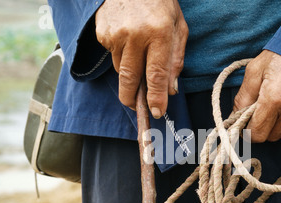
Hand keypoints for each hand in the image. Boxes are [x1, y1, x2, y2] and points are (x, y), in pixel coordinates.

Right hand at [95, 0, 187, 117]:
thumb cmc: (160, 2)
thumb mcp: (178, 27)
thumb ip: (176, 59)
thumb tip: (171, 89)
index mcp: (158, 32)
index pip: (156, 75)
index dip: (156, 98)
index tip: (157, 112)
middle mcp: (134, 35)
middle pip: (130, 80)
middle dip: (133, 99)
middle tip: (139, 106)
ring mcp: (115, 34)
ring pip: (120, 70)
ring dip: (130, 73)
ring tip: (139, 55)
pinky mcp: (102, 33)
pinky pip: (112, 56)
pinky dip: (121, 56)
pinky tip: (128, 40)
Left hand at [234, 50, 280, 142]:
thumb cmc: (280, 56)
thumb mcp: (254, 71)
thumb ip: (242, 98)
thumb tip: (233, 119)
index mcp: (274, 98)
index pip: (257, 134)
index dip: (249, 131)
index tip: (248, 124)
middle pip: (271, 136)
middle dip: (264, 126)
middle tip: (265, 110)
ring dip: (280, 126)